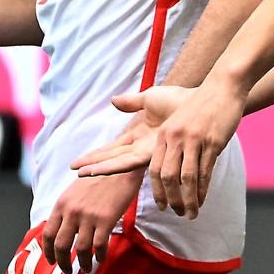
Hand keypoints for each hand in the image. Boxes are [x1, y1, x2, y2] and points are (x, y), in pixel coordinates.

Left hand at [40, 171, 141, 273]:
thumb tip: (61, 227)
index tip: (52, 260)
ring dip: (83, 263)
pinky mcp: (106, 219)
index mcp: (62, 203)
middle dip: (62, 262)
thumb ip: (67, 207)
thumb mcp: (76, 189)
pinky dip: (99, 255)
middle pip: (61, 245)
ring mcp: (88, 216)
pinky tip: (101, 258)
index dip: (48, 251)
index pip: (48, 234)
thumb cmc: (101, 176)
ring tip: (87, 268)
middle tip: (67, 270)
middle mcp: (72, 211)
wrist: (123, 165)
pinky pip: (99, 245)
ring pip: (80, 249)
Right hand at [71, 86, 192, 177]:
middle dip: (94, 165)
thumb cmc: (179, 99)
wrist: (199, 99)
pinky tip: (106, 170)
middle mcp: (142, 147)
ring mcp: (150, 150)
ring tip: (84, 174)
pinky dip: (118, 166)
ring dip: (102, 168)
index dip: (96, 155)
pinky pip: (134, 160)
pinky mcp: (158, 151)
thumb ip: (131, 102)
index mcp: (138, 135)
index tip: (77, 162)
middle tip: (74, 173)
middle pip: (113, 159)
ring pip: (121, 163)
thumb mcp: (150, 98)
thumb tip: (113, 100)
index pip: (112, 149)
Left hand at [124, 83, 242, 218]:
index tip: (162, 205)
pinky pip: (205, 172)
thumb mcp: (177, 118)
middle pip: (168, 177)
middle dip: (171, 200)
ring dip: (188, 200)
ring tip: (191, 214)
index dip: (157, 191)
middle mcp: (176, 138)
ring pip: (187, 178)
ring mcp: (195, 140)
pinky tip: (203, 200)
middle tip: (176, 213)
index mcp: (165, 134)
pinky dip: (203, 190)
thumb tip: (163, 162)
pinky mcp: (213, 141)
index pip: (155, 169)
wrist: (223, 87)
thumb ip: (168, 138)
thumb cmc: (202, 104)